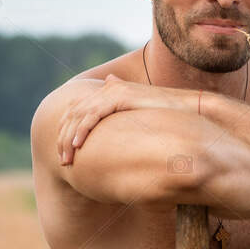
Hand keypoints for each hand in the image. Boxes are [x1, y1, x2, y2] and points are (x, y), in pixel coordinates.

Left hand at [55, 76, 193, 165]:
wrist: (187, 108)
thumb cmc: (167, 117)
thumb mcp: (139, 119)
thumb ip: (123, 119)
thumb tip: (115, 125)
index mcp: (110, 92)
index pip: (78, 110)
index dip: (67, 131)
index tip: (65, 152)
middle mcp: (108, 88)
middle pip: (74, 113)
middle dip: (64, 138)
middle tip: (62, 160)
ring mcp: (112, 90)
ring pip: (79, 115)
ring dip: (69, 138)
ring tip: (66, 158)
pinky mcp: (118, 97)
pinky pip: (92, 115)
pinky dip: (82, 130)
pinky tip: (77, 146)